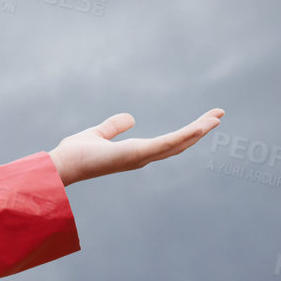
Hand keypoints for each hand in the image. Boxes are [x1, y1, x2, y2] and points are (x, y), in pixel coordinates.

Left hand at [48, 109, 224, 185]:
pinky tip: (199, 128)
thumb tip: (130, 118)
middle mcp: (142, 157)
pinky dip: (184, 136)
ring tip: (216, 118)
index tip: (204, 120)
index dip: (187, 133)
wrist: (61, 165)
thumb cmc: (75, 154)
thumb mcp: (98, 133)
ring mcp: (141, 156)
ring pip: (177, 143)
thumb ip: (113, 127)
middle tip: (219, 115)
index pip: (167, 142)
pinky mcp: (136, 154)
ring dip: (198, 131)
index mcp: (135, 151)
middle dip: (200, 130)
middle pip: (178, 143)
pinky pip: (165, 144)